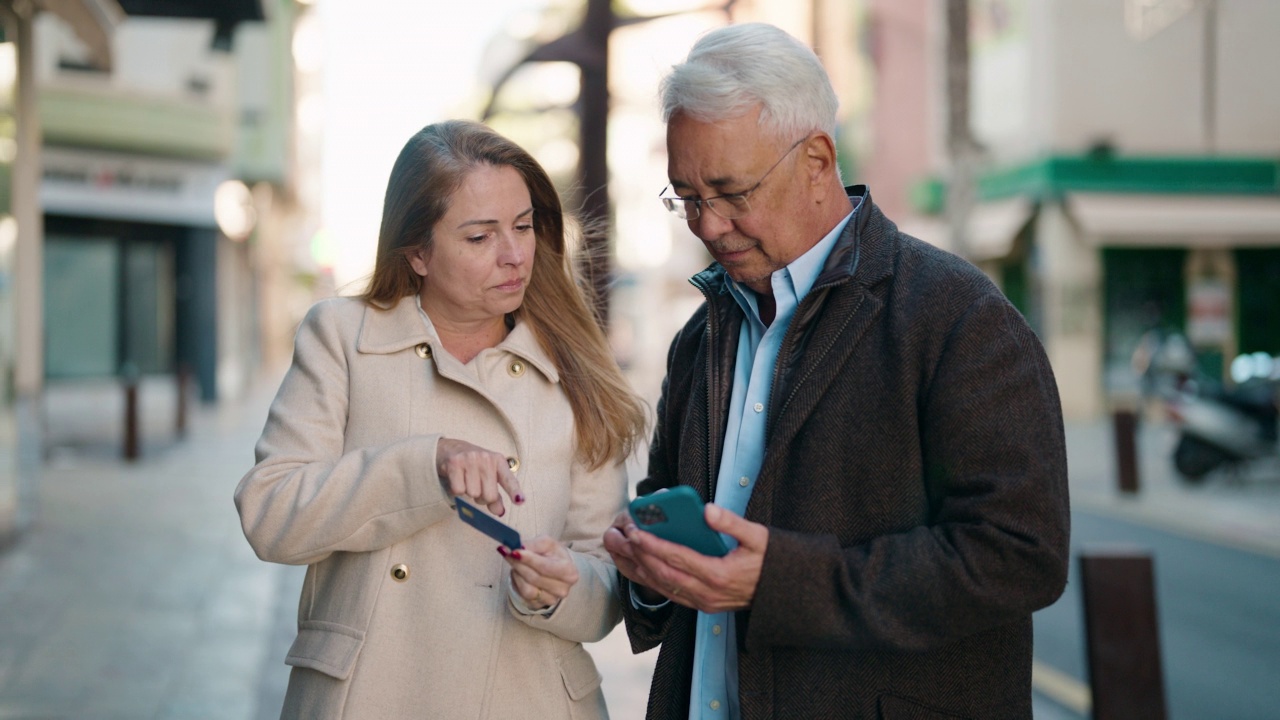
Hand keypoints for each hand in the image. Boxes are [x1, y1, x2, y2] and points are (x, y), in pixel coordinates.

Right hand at [436, 438, 523, 516]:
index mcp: (498, 461)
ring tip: (465, 481)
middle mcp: (486, 458)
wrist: (449, 449)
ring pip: (473, 494)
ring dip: (468, 493)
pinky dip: (456, 490)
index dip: (514, 491)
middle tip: (476, 487)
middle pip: (489, 495)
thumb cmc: (472, 465)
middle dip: (482, 498)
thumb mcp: (487, 476)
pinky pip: (458, 490)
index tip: (519, 501)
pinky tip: (456, 480)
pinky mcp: (454, 463)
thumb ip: (495, 496)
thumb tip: (499, 511)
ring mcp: (470, 459)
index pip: (508, 479)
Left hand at [500, 535, 578, 610]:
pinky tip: (519, 573)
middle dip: (519, 564)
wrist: (555, 569)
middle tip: (507, 552)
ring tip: (515, 562)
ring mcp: (551, 599)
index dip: (529, 559)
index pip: (546, 567)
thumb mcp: (547, 543)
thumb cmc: (552, 555)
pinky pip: (522, 596)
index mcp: (569, 572)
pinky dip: (517, 582)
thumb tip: (519, 547)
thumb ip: (534, 544)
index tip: (514, 551)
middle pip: (535, 578)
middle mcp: (563, 589)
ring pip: (527, 589)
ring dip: (517, 574)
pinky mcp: (539, 605)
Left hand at [606, 504, 768, 612]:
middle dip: (636, 555)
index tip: (635, 531)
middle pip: (662, 574)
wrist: (782, 593)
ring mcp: (702, 602)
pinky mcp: (701, 605)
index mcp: (719, 574)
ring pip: (661, 587)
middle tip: (619, 537)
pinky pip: (668, 593)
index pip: (678, 559)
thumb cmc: (770, 561)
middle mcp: (707, 593)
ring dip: (636, 569)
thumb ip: (732, 523)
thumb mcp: (759, 537)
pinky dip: (648, 580)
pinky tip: (635, 565)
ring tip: (618, 550)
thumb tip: (707, 510)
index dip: (654, 545)